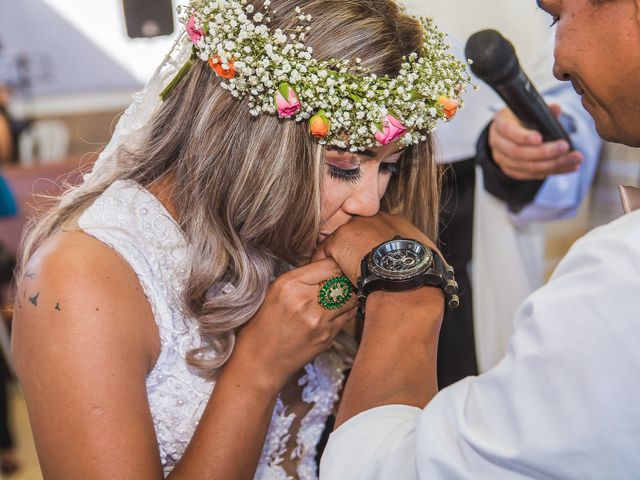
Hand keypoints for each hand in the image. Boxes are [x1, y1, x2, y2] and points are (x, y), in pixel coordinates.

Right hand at [232, 258, 355, 389]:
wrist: (260, 362)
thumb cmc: (264, 324)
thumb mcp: (274, 291)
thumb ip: (301, 277)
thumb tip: (326, 263)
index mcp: (289, 284)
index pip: (329, 264)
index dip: (336, 264)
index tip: (335, 267)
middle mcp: (305, 300)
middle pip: (342, 279)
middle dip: (345, 277)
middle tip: (344, 279)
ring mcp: (318, 320)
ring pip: (350, 297)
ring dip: (350, 293)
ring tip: (341, 294)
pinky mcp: (327, 336)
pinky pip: (348, 316)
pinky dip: (347, 310)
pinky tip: (338, 310)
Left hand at [312, 212, 439, 284]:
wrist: (407, 278)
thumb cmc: (421, 273)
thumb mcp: (423, 256)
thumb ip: (413, 253)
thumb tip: (417, 263)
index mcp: (397, 221)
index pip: (378, 230)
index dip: (372, 246)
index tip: (371, 259)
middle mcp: (375, 219)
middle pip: (357, 231)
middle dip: (355, 247)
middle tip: (353, 265)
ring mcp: (356, 227)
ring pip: (341, 241)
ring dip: (339, 255)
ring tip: (337, 272)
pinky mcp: (340, 239)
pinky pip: (324, 251)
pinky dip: (324, 263)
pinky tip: (327, 276)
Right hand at [488, 105, 582, 179]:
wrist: (510, 132)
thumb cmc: (522, 118)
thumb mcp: (529, 110)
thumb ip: (543, 110)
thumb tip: (555, 108)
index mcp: (500, 124)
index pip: (508, 132)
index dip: (523, 136)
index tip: (540, 138)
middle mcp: (498, 144)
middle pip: (518, 153)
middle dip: (544, 152)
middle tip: (565, 147)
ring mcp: (503, 160)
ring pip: (527, 167)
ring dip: (553, 165)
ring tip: (574, 159)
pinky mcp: (513, 171)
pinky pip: (532, 175)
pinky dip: (553, 172)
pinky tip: (569, 167)